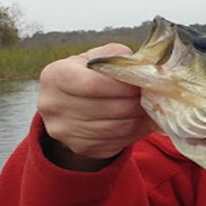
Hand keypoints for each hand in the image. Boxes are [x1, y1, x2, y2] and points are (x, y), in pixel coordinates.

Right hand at [37, 43, 155, 162]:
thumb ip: (116, 58)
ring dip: (139, 118)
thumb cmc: (87, 74)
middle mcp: (53, 105)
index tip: (142, 82)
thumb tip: (143, 68)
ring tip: (152, 108)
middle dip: (135, 102)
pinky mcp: (80, 147)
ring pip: (114, 128)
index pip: (92, 85)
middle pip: (106, 108)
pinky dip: (135, 132)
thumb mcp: (96, 58)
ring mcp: (64, 131)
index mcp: (55, 76)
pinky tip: (144, 121)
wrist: (70, 103)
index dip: (122, 86)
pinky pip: (115, 142)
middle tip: (153, 96)